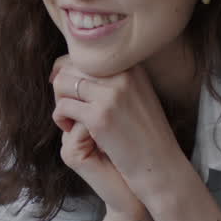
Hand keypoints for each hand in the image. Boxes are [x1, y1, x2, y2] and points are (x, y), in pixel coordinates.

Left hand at [50, 57, 184, 211]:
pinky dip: (60, 118)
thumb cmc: (144, 134)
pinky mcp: (101, 116)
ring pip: (62, 83)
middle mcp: (122, 73)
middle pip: (70, 66)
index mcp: (130, 65)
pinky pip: (63, 106)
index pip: (85, 55)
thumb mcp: (135, 96)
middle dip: (61, 88)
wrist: (161, 165)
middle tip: (67, 110)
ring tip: (68, 119)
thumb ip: (111, 79)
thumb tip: (69, 68)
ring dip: (59, 102)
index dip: (68, 72)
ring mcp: (112, 94)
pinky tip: (68, 130)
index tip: (65, 91)